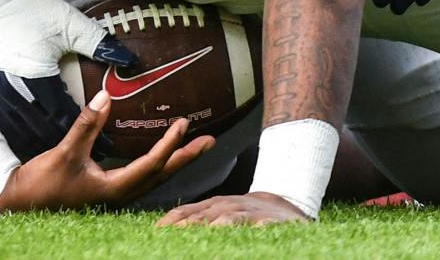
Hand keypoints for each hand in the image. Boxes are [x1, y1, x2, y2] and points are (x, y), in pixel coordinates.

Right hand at [0, 0, 138, 155]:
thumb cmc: (29, 7)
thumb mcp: (69, 24)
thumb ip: (99, 44)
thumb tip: (127, 59)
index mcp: (36, 77)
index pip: (65, 116)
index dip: (87, 131)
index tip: (105, 145)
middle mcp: (13, 89)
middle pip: (40, 128)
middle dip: (63, 144)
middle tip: (86, 158)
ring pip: (19, 127)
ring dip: (39, 139)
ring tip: (59, 154)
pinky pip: (2, 116)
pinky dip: (18, 128)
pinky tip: (30, 135)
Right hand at [0, 94, 210, 211]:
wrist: (20, 206)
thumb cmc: (42, 185)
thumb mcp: (64, 152)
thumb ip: (87, 125)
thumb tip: (105, 97)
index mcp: (114, 188)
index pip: (151, 164)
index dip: (169, 144)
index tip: (183, 123)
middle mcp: (120, 194)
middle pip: (162, 174)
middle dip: (186, 157)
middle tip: (209, 141)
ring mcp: (114, 194)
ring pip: (154, 177)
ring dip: (175, 161)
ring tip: (192, 146)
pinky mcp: (106, 191)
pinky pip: (141, 178)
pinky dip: (156, 165)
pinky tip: (157, 157)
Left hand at [159, 191, 311, 226]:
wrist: (283, 210)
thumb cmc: (245, 216)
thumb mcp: (220, 215)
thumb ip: (198, 220)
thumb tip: (168, 230)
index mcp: (213, 206)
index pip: (186, 211)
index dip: (171, 221)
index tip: (156, 231)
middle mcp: (227, 206)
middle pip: (203, 215)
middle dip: (187, 224)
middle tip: (171, 235)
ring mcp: (247, 212)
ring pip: (229, 218)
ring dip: (216, 225)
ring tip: (204, 233)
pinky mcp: (268, 220)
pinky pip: (261, 223)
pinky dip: (255, 227)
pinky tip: (253, 230)